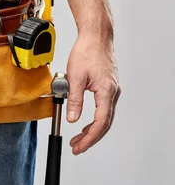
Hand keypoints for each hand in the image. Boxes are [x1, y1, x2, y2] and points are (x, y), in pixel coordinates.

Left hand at [65, 31, 120, 154]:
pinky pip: (103, 109)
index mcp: (106, 92)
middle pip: (104, 123)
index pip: (100, 123)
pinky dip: (94, 119)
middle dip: (90, 138)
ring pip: (105, 117)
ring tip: (78, 138)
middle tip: (77, 147)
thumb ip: (74, 100)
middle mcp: (113, 92)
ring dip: (92, 130)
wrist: (96, 37)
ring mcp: (112, 90)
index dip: (89, 138)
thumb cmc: (86, 52)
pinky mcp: (108, 87)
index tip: (79, 146)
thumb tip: (72, 119)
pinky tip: (84, 123)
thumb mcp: (75, 77)